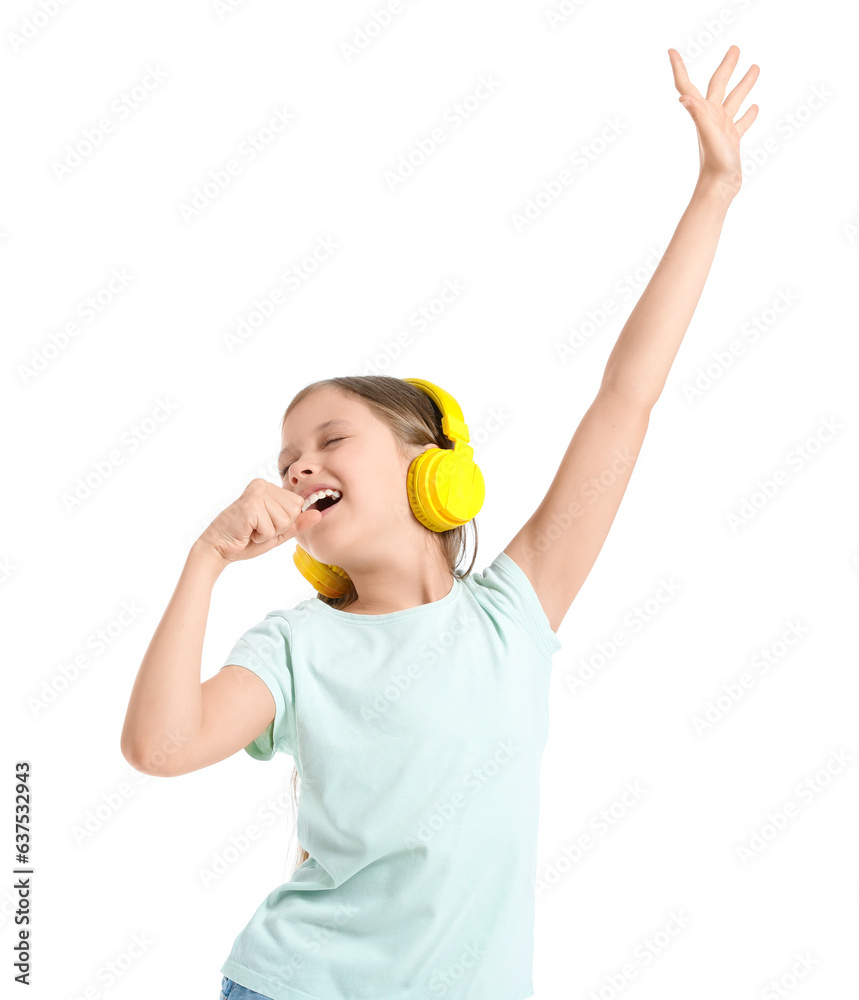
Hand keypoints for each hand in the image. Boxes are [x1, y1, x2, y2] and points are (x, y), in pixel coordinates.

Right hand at [196, 479, 322, 563]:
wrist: (219, 548)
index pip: (298, 504)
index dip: (285, 522)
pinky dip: (261, 536)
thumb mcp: (278, 533)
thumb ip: (297, 524)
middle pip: (294, 510)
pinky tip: (247, 531)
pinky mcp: (251, 504)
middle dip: (279, 527)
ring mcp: (256, 492)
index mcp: (270, 488)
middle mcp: (263, 485)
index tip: (265, 524)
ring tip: (252, 529)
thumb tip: (319, 514)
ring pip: (284, 519)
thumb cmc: (247, 539)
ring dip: (269, 532)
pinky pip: (271, 527)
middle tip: (258, 528)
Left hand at [669, 45, 759, 197]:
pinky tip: (755, 107)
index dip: (678, 68)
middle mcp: (711, 118)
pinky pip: (741, 123)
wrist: (719, 189)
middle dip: (726, 67)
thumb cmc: (715, 164)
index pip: (687, 85)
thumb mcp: (709, 135)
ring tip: (756, 67)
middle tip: (736, 48)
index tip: (671, 51)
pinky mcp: (731, 141)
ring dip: (743, 85)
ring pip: (734, 101)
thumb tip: (683, 96)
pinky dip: (748, 114)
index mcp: (703, 113)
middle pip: (718, 86)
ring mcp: (722, 129)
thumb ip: (699, 114)